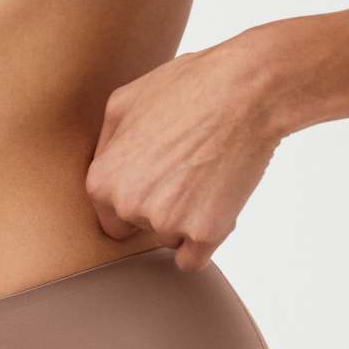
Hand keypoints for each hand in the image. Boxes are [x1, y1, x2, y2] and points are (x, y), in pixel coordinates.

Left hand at [84, 36, 283, 271]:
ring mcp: (168, 222)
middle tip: (186, 167)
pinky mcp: (206, 233)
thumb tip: (104, 170)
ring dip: (186, 220)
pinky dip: (204, 241)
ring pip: (171, 239)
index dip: (135, 196)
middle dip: (160, 206)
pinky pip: (194, 260)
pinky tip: (215, 205)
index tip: (156, 175)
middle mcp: (129, 207)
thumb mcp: (123, 102)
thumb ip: (105, 146)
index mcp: (102, 181)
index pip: (110, 216)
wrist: (245, 92)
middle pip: (142, 228)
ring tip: (206, 173)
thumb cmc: (186, 88)